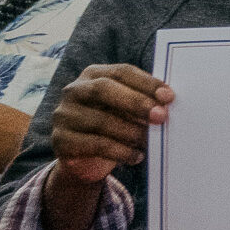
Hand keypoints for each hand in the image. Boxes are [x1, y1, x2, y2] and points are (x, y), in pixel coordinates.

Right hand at [49, 64, 172, 185]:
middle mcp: (74, 90)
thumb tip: (168, 103)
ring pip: (100, 121)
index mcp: (94, 75)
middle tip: (161, 116)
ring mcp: (64, 115)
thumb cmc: (115, 125)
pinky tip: (137, 157)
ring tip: (150, 142)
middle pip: (104, 89)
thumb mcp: (128, 110)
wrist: (87, 158)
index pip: (121, 72)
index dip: (146, 83)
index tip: (169, 96)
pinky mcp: (61, 140)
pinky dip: (120, 152)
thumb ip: (144, 102)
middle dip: (136, 102)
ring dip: (131, 132)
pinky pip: (94, 145)